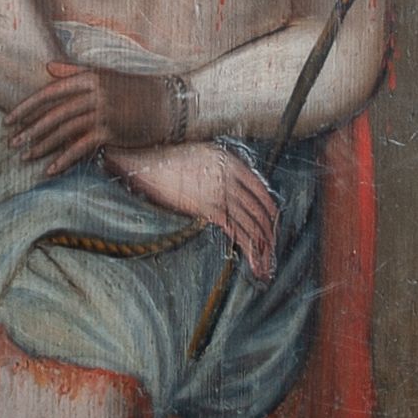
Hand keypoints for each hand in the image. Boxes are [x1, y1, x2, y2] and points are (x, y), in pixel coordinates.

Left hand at [6, 63, 178, 171]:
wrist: (168, 103)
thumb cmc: (135, 88)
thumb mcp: (105, 74)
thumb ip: (74, 71)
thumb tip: (47, 67)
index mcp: (88, 77)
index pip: (49, 93)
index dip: (26, 107)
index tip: (9, 119)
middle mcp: (93, 94)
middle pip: (53, 114)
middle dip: (29, 130)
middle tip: (12, 142)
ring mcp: (102, 113)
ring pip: (64, 131)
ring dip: (42, 146)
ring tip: (25, 157)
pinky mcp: (110, 132)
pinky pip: (80, 147)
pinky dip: (63, 160)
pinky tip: (50, 170)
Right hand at [110, 142, 278, 282]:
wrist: (144, 164)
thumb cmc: (167, 159)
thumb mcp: (202, 153)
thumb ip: (221, 167)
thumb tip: (234, 188)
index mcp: (231, 162)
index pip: (261, 190)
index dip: (271, 212)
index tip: (273, 226)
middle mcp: (230, 178)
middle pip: (260, 210)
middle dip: (270, 235)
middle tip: (273, 252)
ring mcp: (219, 193)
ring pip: (251, 223)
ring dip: (262, 246)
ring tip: (266, 264)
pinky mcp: (207, 209)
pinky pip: (236, 230)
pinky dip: (248, 247)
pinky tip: (253, 260)